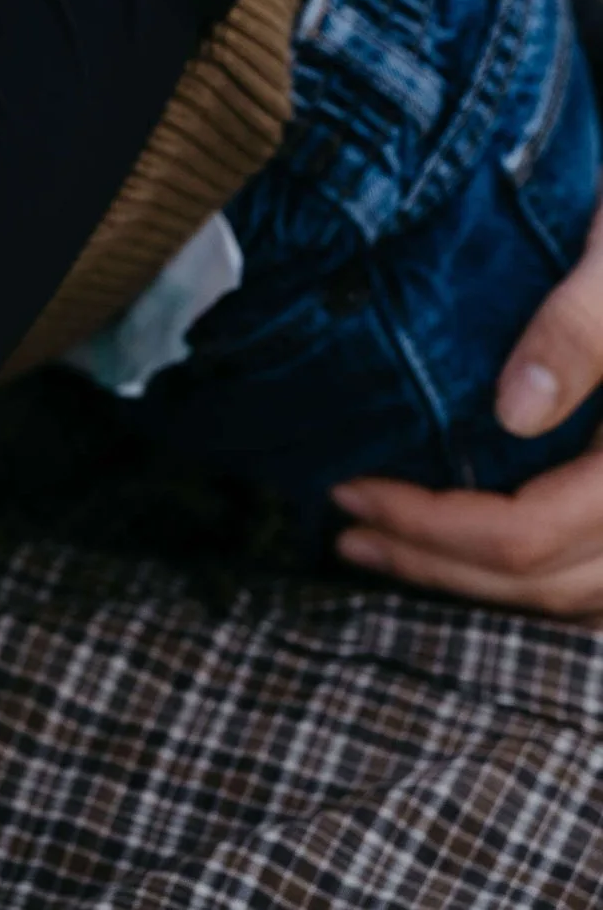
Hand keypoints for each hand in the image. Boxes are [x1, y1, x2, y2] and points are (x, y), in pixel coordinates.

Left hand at [333, 186, 602, 622]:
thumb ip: (579, 329)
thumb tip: (513, 414)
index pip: (532, 532)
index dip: (434, 527)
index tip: (350, 491)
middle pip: (547, 581)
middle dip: (437, 565)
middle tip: (346, 531)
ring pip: (571, 595)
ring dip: (475, 582)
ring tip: (385, 548)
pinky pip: (589, 573)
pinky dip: (526, 576)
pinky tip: (463, 548)